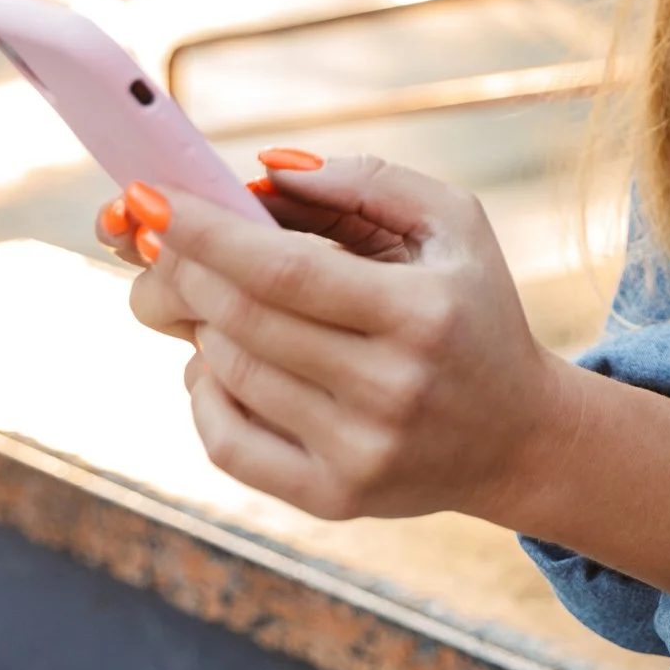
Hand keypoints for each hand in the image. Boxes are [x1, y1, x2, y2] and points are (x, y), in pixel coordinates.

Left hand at [120, 154, 576, 524]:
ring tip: (216, 298)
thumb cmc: (474, 310)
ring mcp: (360, 450)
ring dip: (200, 324)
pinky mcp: (334, 497)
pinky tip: (220, 361)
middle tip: (158, 240)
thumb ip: (369, 183)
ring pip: (229, 374)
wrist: (518, 436)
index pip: (284, 270)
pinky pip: (226, 443)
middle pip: (244, 320)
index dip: (207, 232)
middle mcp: (392, 387)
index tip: (150, 199)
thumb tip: (266, 172)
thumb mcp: (454, 225)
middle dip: (184, 269)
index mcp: (423, 312)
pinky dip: (203, 391)